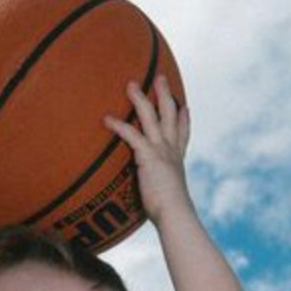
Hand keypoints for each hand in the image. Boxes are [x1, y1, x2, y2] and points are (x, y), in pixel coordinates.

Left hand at [104, 75, 190, 226]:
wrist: (175, 213)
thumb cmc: (170, 212)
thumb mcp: (168, 198)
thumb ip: (161, 192)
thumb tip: (158, 206)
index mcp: (177, 159)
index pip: (182, 134)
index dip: (184, 118)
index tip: (184, 106)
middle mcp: (171, 150)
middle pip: (170, 114)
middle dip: (165, 94)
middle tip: (161, 77)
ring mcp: (161, 150)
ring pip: (151, 116)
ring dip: (140, 98)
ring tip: (130, 84)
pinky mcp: (148, 155)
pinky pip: (131, 134)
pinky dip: (118, 125)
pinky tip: (106, 119)